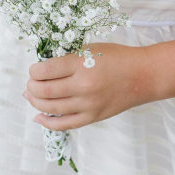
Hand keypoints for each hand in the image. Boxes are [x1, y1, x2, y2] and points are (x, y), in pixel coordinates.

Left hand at [23, 43, 155, 131]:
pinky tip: (39, 116)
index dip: (33, 71)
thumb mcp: (91, 49)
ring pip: (50, 108)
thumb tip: (42, 71)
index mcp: (81, 64)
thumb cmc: (117, 58)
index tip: (34, 70)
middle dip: (31, 87)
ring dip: (35, 102)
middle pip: (44, 91)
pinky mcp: (92, 117)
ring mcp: (88, 104)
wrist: (143, 76)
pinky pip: (64, 124)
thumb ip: (68, 60)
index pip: (45, 70)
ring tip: (31, 96)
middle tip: (31, 83)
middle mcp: (83, 86)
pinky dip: (47, 122)